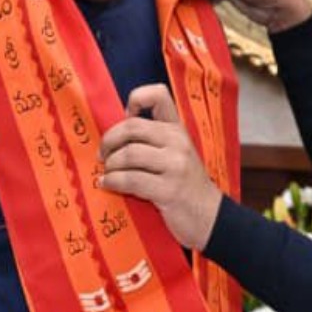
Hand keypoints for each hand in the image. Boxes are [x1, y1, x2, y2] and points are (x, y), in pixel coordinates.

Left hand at [99, 85, 222, 249]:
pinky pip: (131, 179)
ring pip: (129, 154)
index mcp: (178, 130)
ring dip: (110, 165)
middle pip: (132, 127)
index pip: (157, 95)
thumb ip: (153, 141)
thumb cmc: (185, 187)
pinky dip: (113, 182)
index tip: (126, 119)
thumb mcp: (176, 155)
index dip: (136, 99)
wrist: (209, 217)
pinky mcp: (169, 189)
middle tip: (102, 156)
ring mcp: (176, 166)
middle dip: (109, 141)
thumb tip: (113, 137)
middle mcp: (178, 142)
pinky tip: (108, 185)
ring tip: (107, 174)